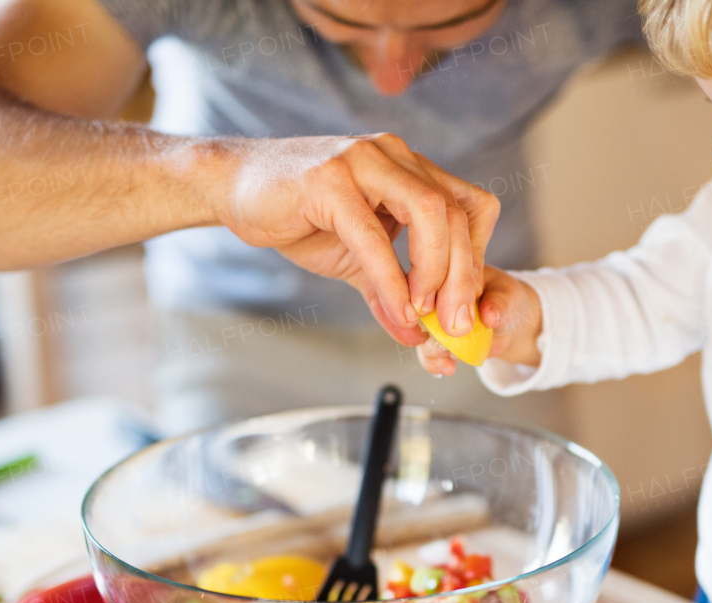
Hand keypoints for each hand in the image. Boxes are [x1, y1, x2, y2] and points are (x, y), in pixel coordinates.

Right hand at [216, 134, 498, 346]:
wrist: (233, 187)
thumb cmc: (297, 214)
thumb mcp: (354, 258)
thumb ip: (387, 290)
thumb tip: (415, 337)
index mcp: (409, 169)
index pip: (472, 206)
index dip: (479, 257)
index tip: (465, 303)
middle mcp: (395, 156)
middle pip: (458, 212)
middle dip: (464, 276)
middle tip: (457, 325)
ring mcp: (364, 161)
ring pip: (431, 212)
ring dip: (437, 272)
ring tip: (427, 315)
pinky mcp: (329, 180)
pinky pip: (374, 235)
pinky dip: (391, 279)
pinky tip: (397, 311)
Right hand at [418, 266, 543, 374]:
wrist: (509, 323)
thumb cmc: (506, 299)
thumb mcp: (509, 297)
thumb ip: (499, 303)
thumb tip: (489, 315)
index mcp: (447, 270)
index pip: (430, 280)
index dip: (430, 299)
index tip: (445, 317)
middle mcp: (433, 293)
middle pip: (415, 310)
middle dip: (426, 329)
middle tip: (447, 343)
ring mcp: (431, 318)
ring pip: (417, 334)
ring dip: (430, 350)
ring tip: (450, 360)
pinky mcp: (434, 339)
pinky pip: (426, 352)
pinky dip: (434, 362)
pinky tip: (448, 367)